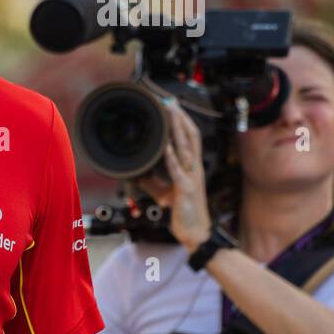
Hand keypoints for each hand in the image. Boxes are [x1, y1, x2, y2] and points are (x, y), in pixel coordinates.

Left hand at [135, 101, 213, 251]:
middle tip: (170, 100)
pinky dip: (171, 158)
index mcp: (191, 167)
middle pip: (190, 136)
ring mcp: (192, 177)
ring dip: (177, 129)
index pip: (190, 138)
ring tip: (170, 113)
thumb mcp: (164, 193)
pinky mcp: (186, 190)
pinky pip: (177, 171)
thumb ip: (153, 181)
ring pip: (186, 148)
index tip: (172, 106)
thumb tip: (138, 172)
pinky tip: (165, 147)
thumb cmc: (183, 211)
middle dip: (180, 117)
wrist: (194, 232)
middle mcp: (194, 168)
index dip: (182, 122)